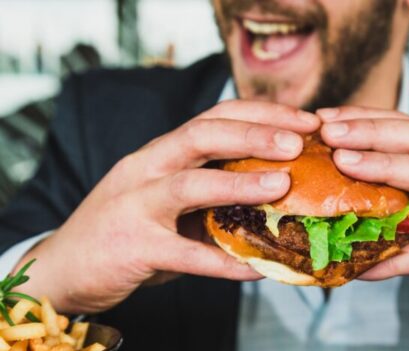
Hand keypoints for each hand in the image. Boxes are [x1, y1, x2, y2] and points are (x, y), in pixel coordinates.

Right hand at [16, 100, 320, 313]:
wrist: (63, 266)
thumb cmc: (127, 227)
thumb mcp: (166, 197)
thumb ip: (208, 189)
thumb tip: (275, 192)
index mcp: (161, 152)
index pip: (214, 117)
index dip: (261, 114)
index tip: (304, 121)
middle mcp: (146, 168)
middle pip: (202, 135)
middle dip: (254, 134)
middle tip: (299, 141)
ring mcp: (135, 205)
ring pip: (189, 185)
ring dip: (239, 183)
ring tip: (282, 185)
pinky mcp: (132, 247)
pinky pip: (185, 255)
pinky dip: (223, 262)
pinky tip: (258, 268)